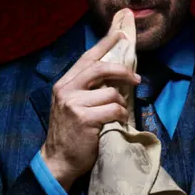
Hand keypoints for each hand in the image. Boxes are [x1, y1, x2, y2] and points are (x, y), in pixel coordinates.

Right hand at [41, 30, 140, 191]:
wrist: (58, 160)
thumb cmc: (70, 135)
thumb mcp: (71, 106)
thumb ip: (85, 89)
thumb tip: (111, 76)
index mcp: (64, 84)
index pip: (87, 58)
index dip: (106, 44)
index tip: (121, 34)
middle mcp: (66, 90)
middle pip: (101, 68)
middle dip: (122, 71)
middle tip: (136, 78)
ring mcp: (74, 104)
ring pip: (111, 93)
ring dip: (121, 105)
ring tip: (118, 115)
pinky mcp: (84, 118)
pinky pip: (114, 109)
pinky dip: (121, 116)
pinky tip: (118, 123)